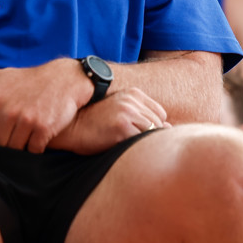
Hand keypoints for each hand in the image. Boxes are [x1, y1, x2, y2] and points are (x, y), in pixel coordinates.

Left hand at [0, 59, 93, 152]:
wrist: (65, 78)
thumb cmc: (31, 79)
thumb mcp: (4, 75)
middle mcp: (9, 111)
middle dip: (1, 145)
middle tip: (8, 141)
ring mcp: (26, 121)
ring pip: (14, 150)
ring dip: (18, 149)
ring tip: (22, 142)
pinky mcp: (44, 129)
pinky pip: (33, 151)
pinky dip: (35, 150)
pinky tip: (37, 141)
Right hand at [52, 87, 170, 154]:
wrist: (71, 128)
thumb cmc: (96, 124)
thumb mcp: (120, 111)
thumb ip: (141, 115)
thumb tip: (171, 129)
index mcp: (133, 93)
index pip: (160, 114)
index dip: (152, 128)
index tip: (137, 135)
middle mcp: (132, 100)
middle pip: (159, 124)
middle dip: (151, 137)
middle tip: (133, 144)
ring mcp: (127, 112)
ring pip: (153, 133)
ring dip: (144, 144)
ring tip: (127, 147)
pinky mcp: (122, 126)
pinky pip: (141, 142)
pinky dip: (136, 149)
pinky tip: (121, 149)